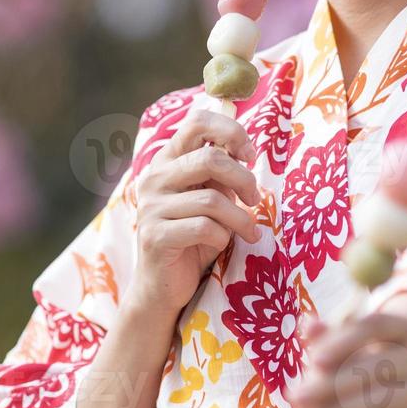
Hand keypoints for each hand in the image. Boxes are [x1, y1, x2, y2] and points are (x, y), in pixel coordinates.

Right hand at [128, 105, 261, 316]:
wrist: (164, 285)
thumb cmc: (194, 237)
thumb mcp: (210, 197)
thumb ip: (220, 174)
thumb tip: (245, 152)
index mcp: (167, 160)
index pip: (196, 121)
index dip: (231, 131)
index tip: (249, 155)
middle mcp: (154, 178)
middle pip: (210, 158)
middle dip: (244, 179)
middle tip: (255, 199)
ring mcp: (151, 207)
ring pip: (212, 199)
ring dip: (240, 218)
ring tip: (249, 230)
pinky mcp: (155, 236)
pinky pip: (203, 228)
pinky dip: (222, 237)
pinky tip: (223, 245)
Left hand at [287, 293, 406, 407]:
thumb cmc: (372, 347)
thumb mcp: (353, 334)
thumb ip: (329, 332)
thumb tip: (308, 326)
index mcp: (403, 326)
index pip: (375, 327)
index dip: (345, 342)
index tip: (315, 360)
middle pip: (379, 368)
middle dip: (333, 384)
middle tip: (298, 394)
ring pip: (382, 402)